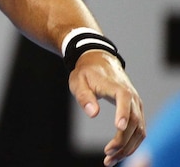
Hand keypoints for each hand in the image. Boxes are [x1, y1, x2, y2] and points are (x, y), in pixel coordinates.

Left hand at [68, 50, 145, 165]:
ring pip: (139, 130)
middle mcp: (132, 97)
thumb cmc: (86, 73)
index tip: (118, 128)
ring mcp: (136, 105)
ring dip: (128, 147)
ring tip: (111, 160)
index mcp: (117, 87)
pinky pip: (138, 130)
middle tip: (107, 155)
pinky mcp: (136, 111)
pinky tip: (119, 153)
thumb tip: (93, 113)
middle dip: (122, 141)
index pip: (125, 99)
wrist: (99, 62)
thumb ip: (84, 97)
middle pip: (133, 121)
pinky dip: (131, 144)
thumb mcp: (78, 81)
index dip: (123, 113)